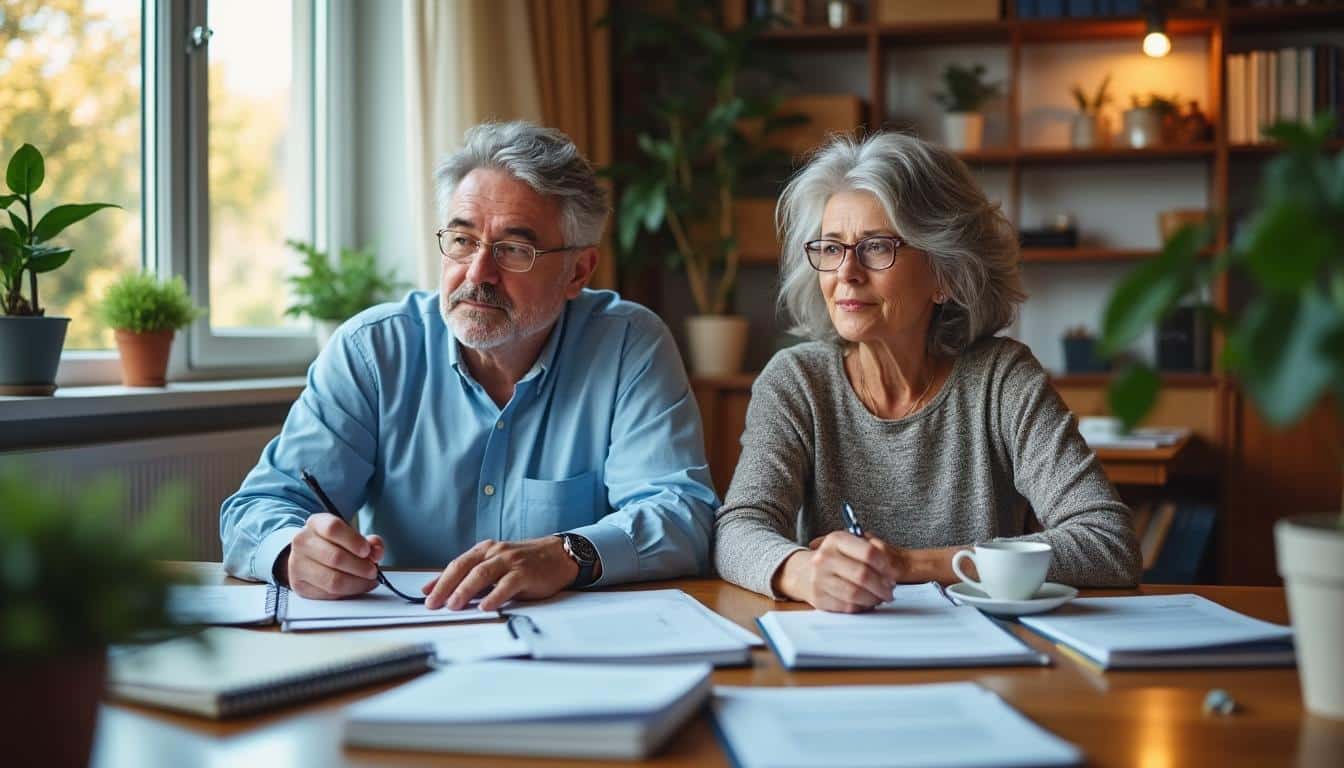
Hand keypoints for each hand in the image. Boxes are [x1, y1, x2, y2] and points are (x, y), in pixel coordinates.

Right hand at [284, 512, 384, 598]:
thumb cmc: (333, 544)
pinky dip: (347, 592)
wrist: (308, 556)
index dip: (353, 540)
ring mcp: (297, 565)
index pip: (333, 528)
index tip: (367, 550)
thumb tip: (376, 552)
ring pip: (332, 580)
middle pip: (335, 557)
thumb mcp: (351, 536)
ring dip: (356, 583)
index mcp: (316, 524)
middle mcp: (303, 542)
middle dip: (360, 567)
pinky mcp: (300, 585)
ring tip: (368, 581)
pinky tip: (356, 587)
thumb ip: (369, 542)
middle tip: (373, 570)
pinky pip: (328, 594)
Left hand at [421, 536, 578, 611]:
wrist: (558, 556)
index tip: (426, 595)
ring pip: (482, 574)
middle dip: (446, 586)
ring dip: (465, 590)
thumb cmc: (525, 563)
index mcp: (485, 550)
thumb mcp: (496, 565)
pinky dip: (494, 596)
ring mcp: (510, 561)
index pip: (457, 564)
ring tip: (453, 605)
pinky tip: (485, 606)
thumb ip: (473, 577)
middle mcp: (495, 552)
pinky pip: (507, 584)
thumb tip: (444, 590)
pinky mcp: (525, 573)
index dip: (440, 580)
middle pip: (464, 567)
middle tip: (433, 603)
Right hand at [775, 531, 905, 612]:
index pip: (869, 552)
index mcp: (835, 540)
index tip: (892, 574)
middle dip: (882, 587)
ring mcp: (819, 579)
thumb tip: (891, 571)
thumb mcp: (847, 544)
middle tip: (889, 590)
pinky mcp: (819, 598)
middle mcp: (825, 558)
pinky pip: (847, 606)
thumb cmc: (832, 558)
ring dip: (874, 599)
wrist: (800, 571)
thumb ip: (869, 550)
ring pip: (856, 594)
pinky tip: (866, 603)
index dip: (886, 566)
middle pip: (863, 575)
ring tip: (879, 597)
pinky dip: (862, 607)